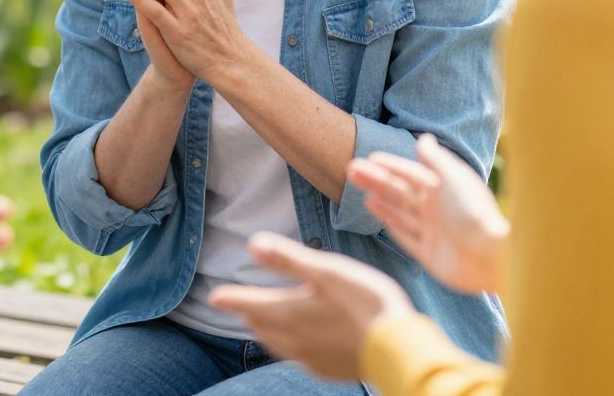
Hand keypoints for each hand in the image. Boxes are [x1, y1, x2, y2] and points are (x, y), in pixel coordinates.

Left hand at [210, 233, 412, 380]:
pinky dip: (289, 344)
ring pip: (276, 343)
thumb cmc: (364, 302)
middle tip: (240, 304)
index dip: (230, 298)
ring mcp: (308, 357)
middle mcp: (292, 339)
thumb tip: (252, 244)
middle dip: (248, 313)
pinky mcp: (325, 369)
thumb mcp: (326, 270)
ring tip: (262, 320)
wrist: (398, 349)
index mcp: (287, 312)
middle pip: (259, 325)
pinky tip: (299, 341)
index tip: (215, 297)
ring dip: (266, 329)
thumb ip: (287, 258)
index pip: (247, 304)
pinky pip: (297, 356)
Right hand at [346, 133, 509, 294]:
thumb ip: (435, 159)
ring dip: (380, 199)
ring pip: (399, 211)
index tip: (370, 157)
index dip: (391, 165)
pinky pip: (405, 236)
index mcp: (444, 189)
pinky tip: (375, 211)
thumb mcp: (453, 178)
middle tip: (351, 170)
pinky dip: (390, 222)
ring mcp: (432, 232)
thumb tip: (424, 137)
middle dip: (377, 180)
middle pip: (400, 191)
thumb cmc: (472, 211)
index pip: (411, 173)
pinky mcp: (429, 254)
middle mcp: (437, 209)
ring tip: (360, 190)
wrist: (488, 256)